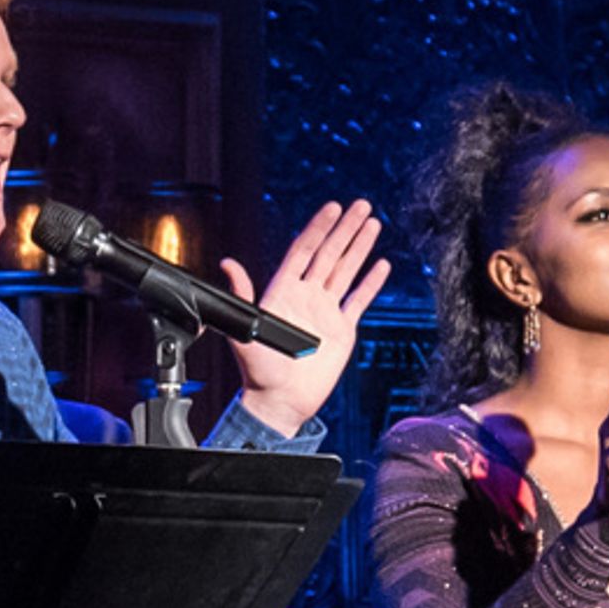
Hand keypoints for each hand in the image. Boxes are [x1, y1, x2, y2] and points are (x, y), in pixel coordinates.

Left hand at [222, 200, 389, 436]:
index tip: (332, 208)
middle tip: (361, 205)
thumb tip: (228, 263)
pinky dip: (371, 283)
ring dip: (359, 247)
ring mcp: (325, 312)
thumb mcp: (246, 330)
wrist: (281, 402)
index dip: (318, 228)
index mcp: (283, 292)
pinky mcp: (342, 330)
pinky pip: (359, 301)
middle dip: (345, 229)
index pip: (304, 251)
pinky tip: (380, 264)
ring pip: (346, 271)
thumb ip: (241, 296)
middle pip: (329, 254)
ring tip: (372, 223)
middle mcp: (305, 297)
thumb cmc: (259, 372)